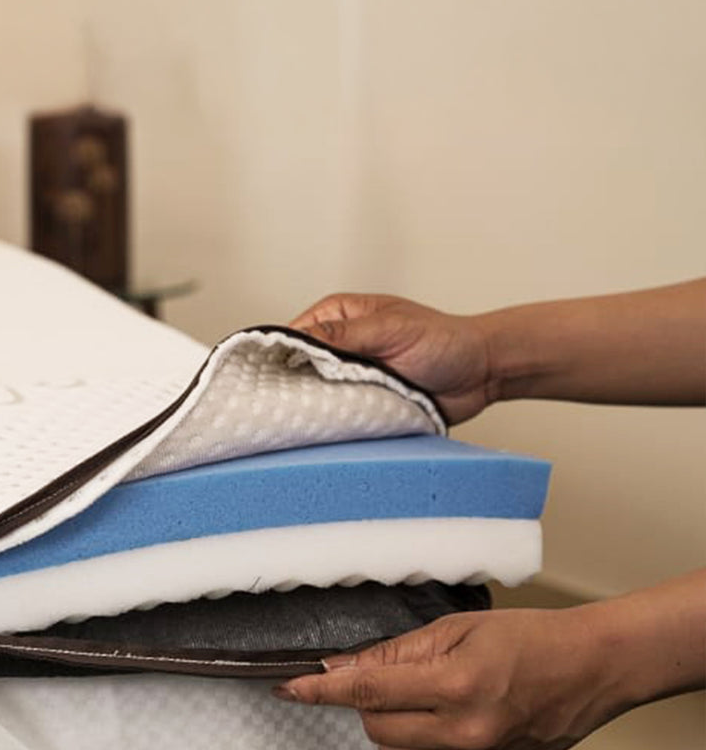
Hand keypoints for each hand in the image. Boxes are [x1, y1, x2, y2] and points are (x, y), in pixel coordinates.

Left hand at [274, 608, 626, 749]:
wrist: (592, 669)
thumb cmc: (529, 638)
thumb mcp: (458, 630)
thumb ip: (395, 653)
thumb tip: (339, 668)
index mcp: (457, 685)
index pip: (368, 692)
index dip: (321, 691)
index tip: (288, 688)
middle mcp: (466, 729)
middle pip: (376, 727)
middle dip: (367, 701)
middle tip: (395, 676)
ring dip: (389, 725)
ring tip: (423, 696)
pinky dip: (419, 743)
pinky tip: (445, 717)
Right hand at [290, 293, 495, 424]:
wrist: (482, 375)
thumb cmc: (444, 341)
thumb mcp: (391, 330)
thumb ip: (345, 334)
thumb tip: (298, 338)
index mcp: (340, 317)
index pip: (293, 335)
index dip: (278, 355)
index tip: (266, 378)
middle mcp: (341, 346)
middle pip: (300, 369)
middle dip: (295, 387)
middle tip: (283, 407)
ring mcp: (352, 377)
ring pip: (318, 396)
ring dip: (318, 407)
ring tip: (304, 423)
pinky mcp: (366, 403)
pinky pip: (342, 415)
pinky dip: (338, 422)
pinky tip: (329, 432)